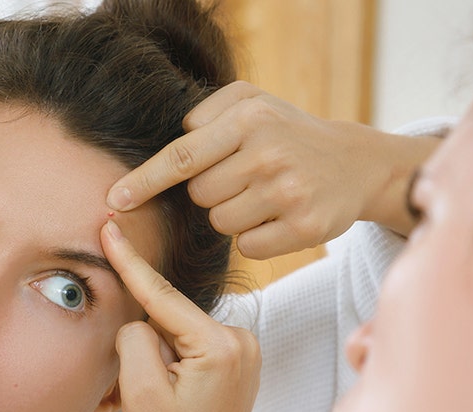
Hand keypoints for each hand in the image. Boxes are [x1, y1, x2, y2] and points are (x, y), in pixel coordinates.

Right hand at [103, 219, 260, 411]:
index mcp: (221, 345)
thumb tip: (143, 322)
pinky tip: (171, 397)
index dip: (130, 261)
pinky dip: (171, 362)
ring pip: (178, 332)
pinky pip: (192, 345)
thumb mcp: (138, 389)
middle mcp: (243, 341)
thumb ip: (134, 337)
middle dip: (146, 345)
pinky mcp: (241, 363)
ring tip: (158, 404)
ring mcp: (246, 351)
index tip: (111, 227)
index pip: (162, 296)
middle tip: (141, 394)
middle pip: (170, 317)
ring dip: (158, 356)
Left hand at [107, 81, 437, 257]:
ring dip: (233, 215)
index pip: (183, 156)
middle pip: (200, 196)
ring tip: (264, 195)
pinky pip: (249, 246)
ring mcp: (288, 192)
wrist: (356, 163)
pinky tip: (278, 217)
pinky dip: (255, 237)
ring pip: (221, 223)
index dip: (145, 180)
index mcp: (250, 119)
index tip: (115, 198)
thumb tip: (168, 155)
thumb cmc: (287, 132)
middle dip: (212, 192)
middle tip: (245, 177)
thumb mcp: (252, 103)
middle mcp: (268, 153)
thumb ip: (206, 114)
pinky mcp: (305, 227)